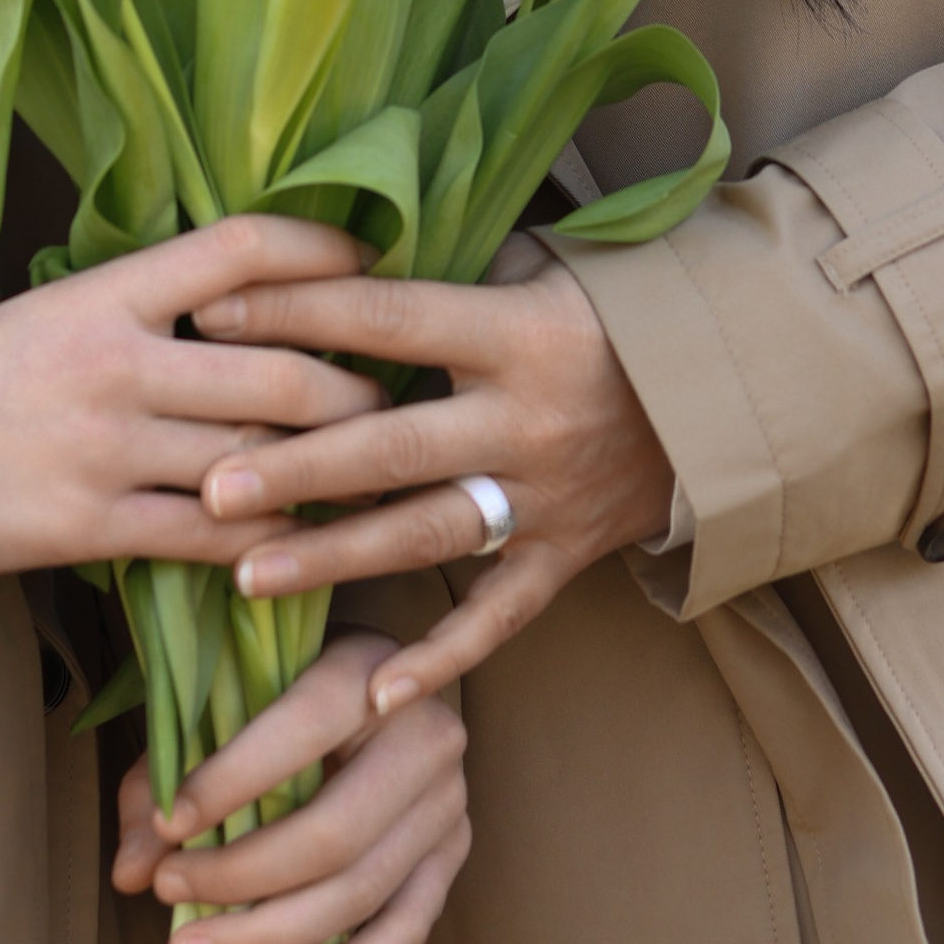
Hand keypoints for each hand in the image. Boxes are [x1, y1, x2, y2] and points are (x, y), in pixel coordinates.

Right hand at [0, 215, 384, 578]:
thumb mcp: (67, 306)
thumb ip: (156, 299)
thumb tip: (266, 296)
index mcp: (109, 291)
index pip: (241, 248)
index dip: (319, 251)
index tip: (371, 263)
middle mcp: (117, 362)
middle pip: (278, 369)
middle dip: (353, 389)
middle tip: (391, 398)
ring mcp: (108, 448)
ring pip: (257, 456)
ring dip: (327, 469)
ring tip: (368, 470)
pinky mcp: (93, 526)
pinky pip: (212, 535)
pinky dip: (267, 536)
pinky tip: (299, 534)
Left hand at [113, 631, 468, 943]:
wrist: (375, 685)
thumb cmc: (284, 693)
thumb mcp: (225, 702)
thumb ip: (166, 775)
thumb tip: (130, 870)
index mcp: (364, 667)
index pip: (301, 728)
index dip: (230, 781)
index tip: (166, 826)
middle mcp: (423, 731)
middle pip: (332, 832)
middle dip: (240, 875)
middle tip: (167, 891)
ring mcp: (447, 799)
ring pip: (362, 890)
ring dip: (272, 934)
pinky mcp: (453, 853)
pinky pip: (407, 928)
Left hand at [189, 237, 673, 706]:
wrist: (733, 388)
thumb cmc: (614, 309)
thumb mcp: (544, 263)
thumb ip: (454, 270)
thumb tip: (345, 248)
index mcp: (512, 331)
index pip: (387, 318)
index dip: (299, 313)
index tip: (210, 316)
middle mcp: (522, 419)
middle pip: (394, 444)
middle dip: (298, 466)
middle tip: (210, 483)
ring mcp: (544, 497)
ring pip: (425, 533)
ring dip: (333, 556)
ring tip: (244, 574)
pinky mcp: (565, 557)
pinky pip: (497, 617)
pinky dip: (440, 658)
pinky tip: (373, 695)